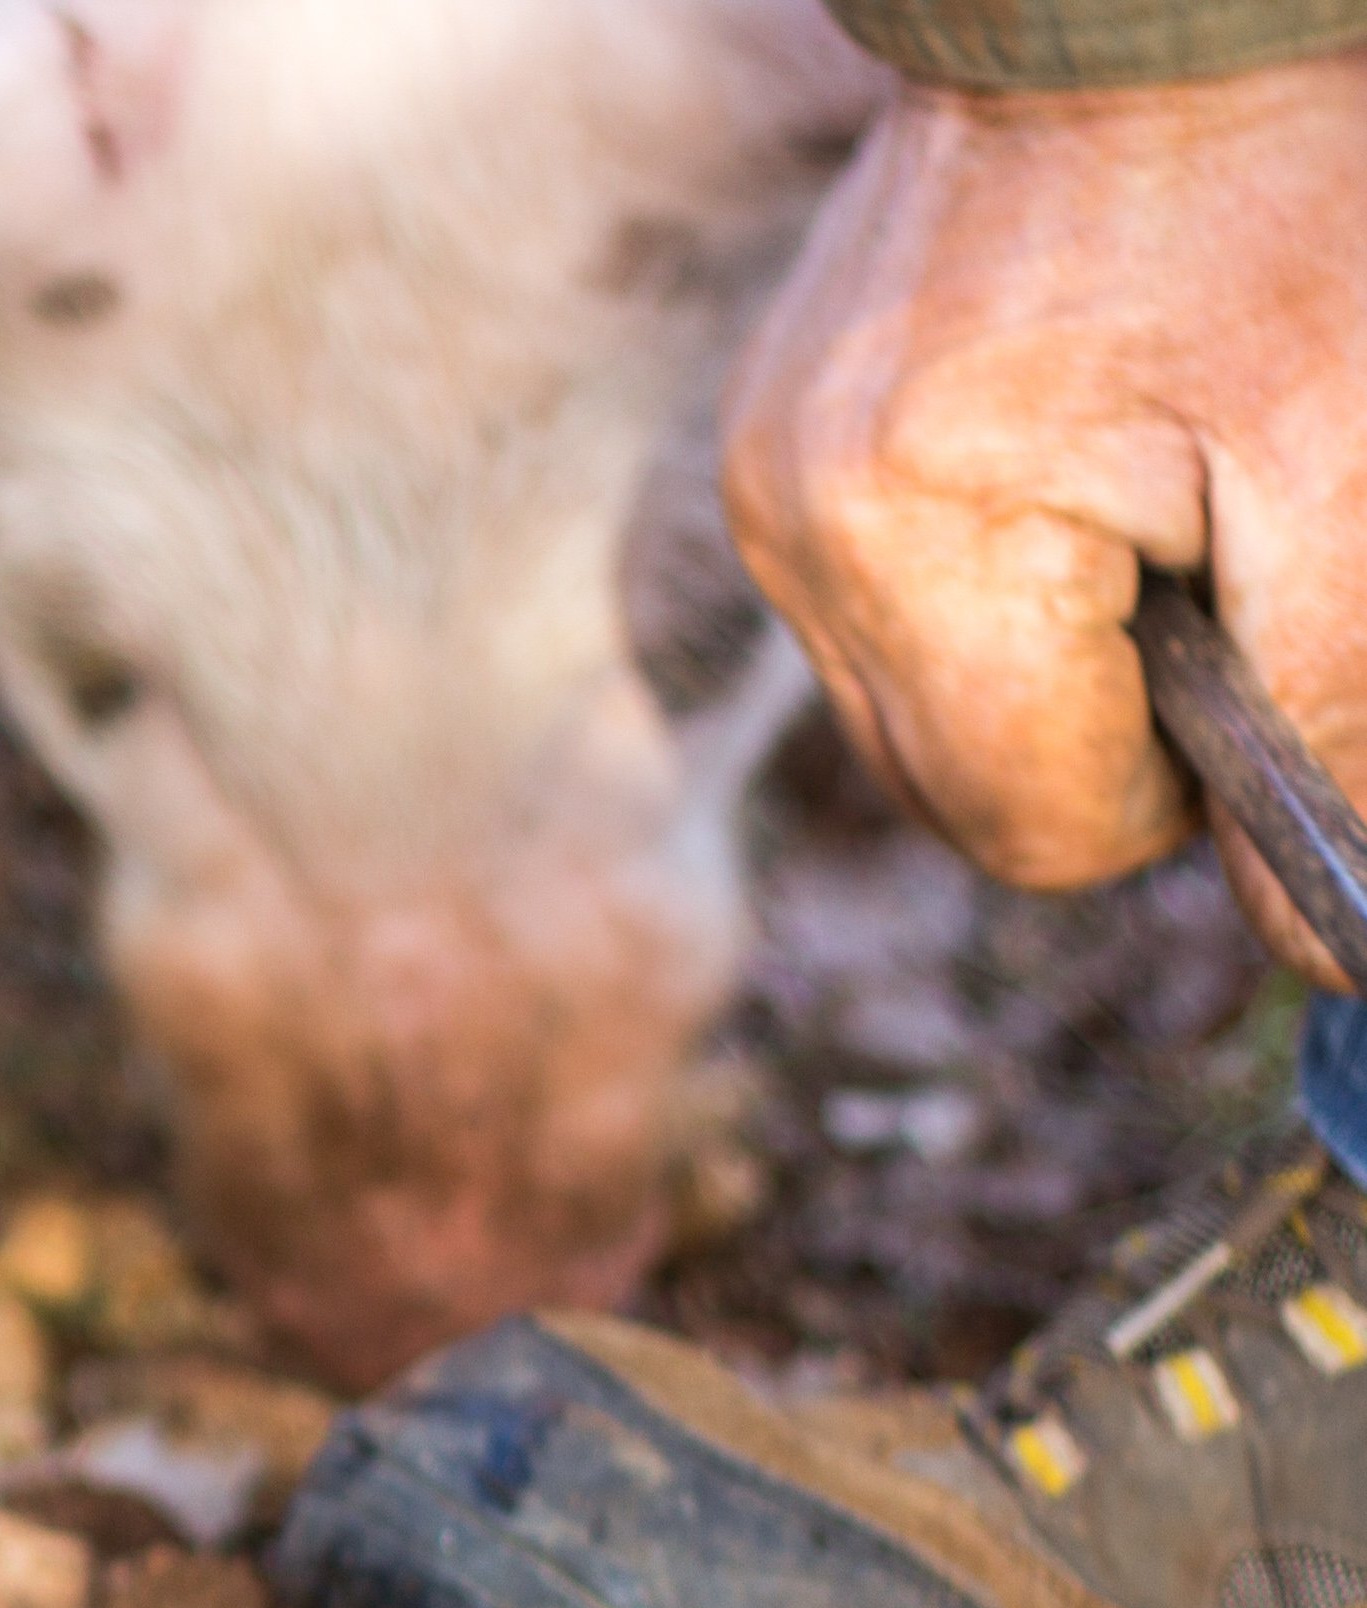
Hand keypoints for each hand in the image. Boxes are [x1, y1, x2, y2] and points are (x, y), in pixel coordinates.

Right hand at [723, 56, 1366, 988]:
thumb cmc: (1275, 192)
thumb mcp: (1355, 468)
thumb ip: (1332, 718)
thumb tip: (1315, 946)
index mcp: (911, 542)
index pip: (1034, 830)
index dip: (1180, 792)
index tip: (1257, 650)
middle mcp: (796, 533)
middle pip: (958, 789)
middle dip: (1106, 723)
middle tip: (1219, 556)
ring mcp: (768, 487)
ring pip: (916, 707)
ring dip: (1045, 649)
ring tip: (1144, 479)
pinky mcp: (777, 446)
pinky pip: (884, 602)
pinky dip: (990, 572)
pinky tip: (1068, 442)